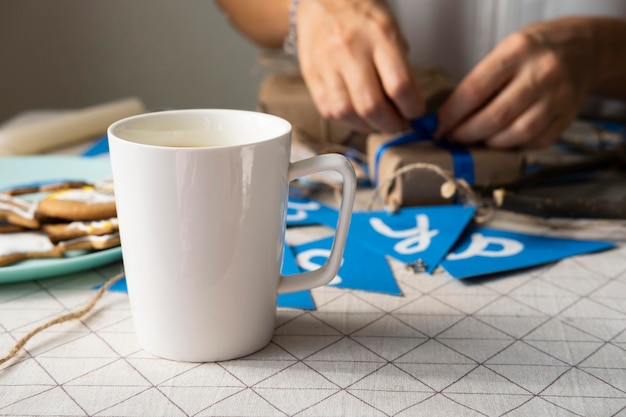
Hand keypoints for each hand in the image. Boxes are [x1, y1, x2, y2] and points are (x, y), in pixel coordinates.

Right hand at [296, 0, 423, 132]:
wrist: (323, 2)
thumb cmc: (362, 17)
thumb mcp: (391, 31)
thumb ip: (400, 68)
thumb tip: (409, 107)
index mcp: (378, 36)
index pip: (399, 85)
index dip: (412, 109)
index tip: (416, 114)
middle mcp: (350, 51)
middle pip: (371, 106)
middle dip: (390, 124)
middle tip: (398, 124)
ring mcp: (327, 65)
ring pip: (347, 113)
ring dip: (367, 126)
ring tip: (377, 122)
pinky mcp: (311, 77)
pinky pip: (329, 111)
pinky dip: (347, 121)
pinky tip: (358, 116)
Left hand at [436, 17, 600, 148]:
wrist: (584, 50)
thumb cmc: (534, 51)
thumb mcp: (505, 51)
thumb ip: (480, 81)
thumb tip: (449, 117)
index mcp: (518, 51)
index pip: (476, 89)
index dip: (452, 114)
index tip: (438, 126)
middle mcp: (541, 73)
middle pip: (496, 116)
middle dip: (467, 133)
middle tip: (452, 138)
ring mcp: (558, 97)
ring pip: (516, 134)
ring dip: (489, 143)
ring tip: (475, 141)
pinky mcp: (567, 117)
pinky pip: (535, 142)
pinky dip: (514, 146)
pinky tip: (502, 141)